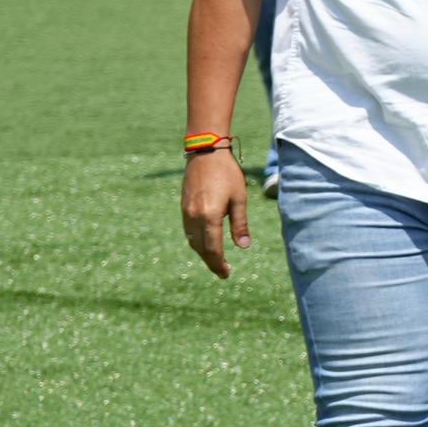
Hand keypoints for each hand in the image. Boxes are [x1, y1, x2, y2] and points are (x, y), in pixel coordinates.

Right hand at [181, 147, 247, 276]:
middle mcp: (194, 217)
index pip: (213, 249)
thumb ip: (240, 224)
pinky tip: (205, 242)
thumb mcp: (239, 199)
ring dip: (203, 253)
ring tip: (215, 259)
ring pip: (192, 241)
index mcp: (209, 217)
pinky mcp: (183, 207)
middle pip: (200, 248)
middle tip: (222, 271)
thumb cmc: (227, 174)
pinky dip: (196, 241)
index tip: (226, 274)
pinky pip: (188, 231)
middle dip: (211, 262)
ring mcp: (186, 212)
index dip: (219, 264)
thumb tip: (243, 247)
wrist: (205, 152)